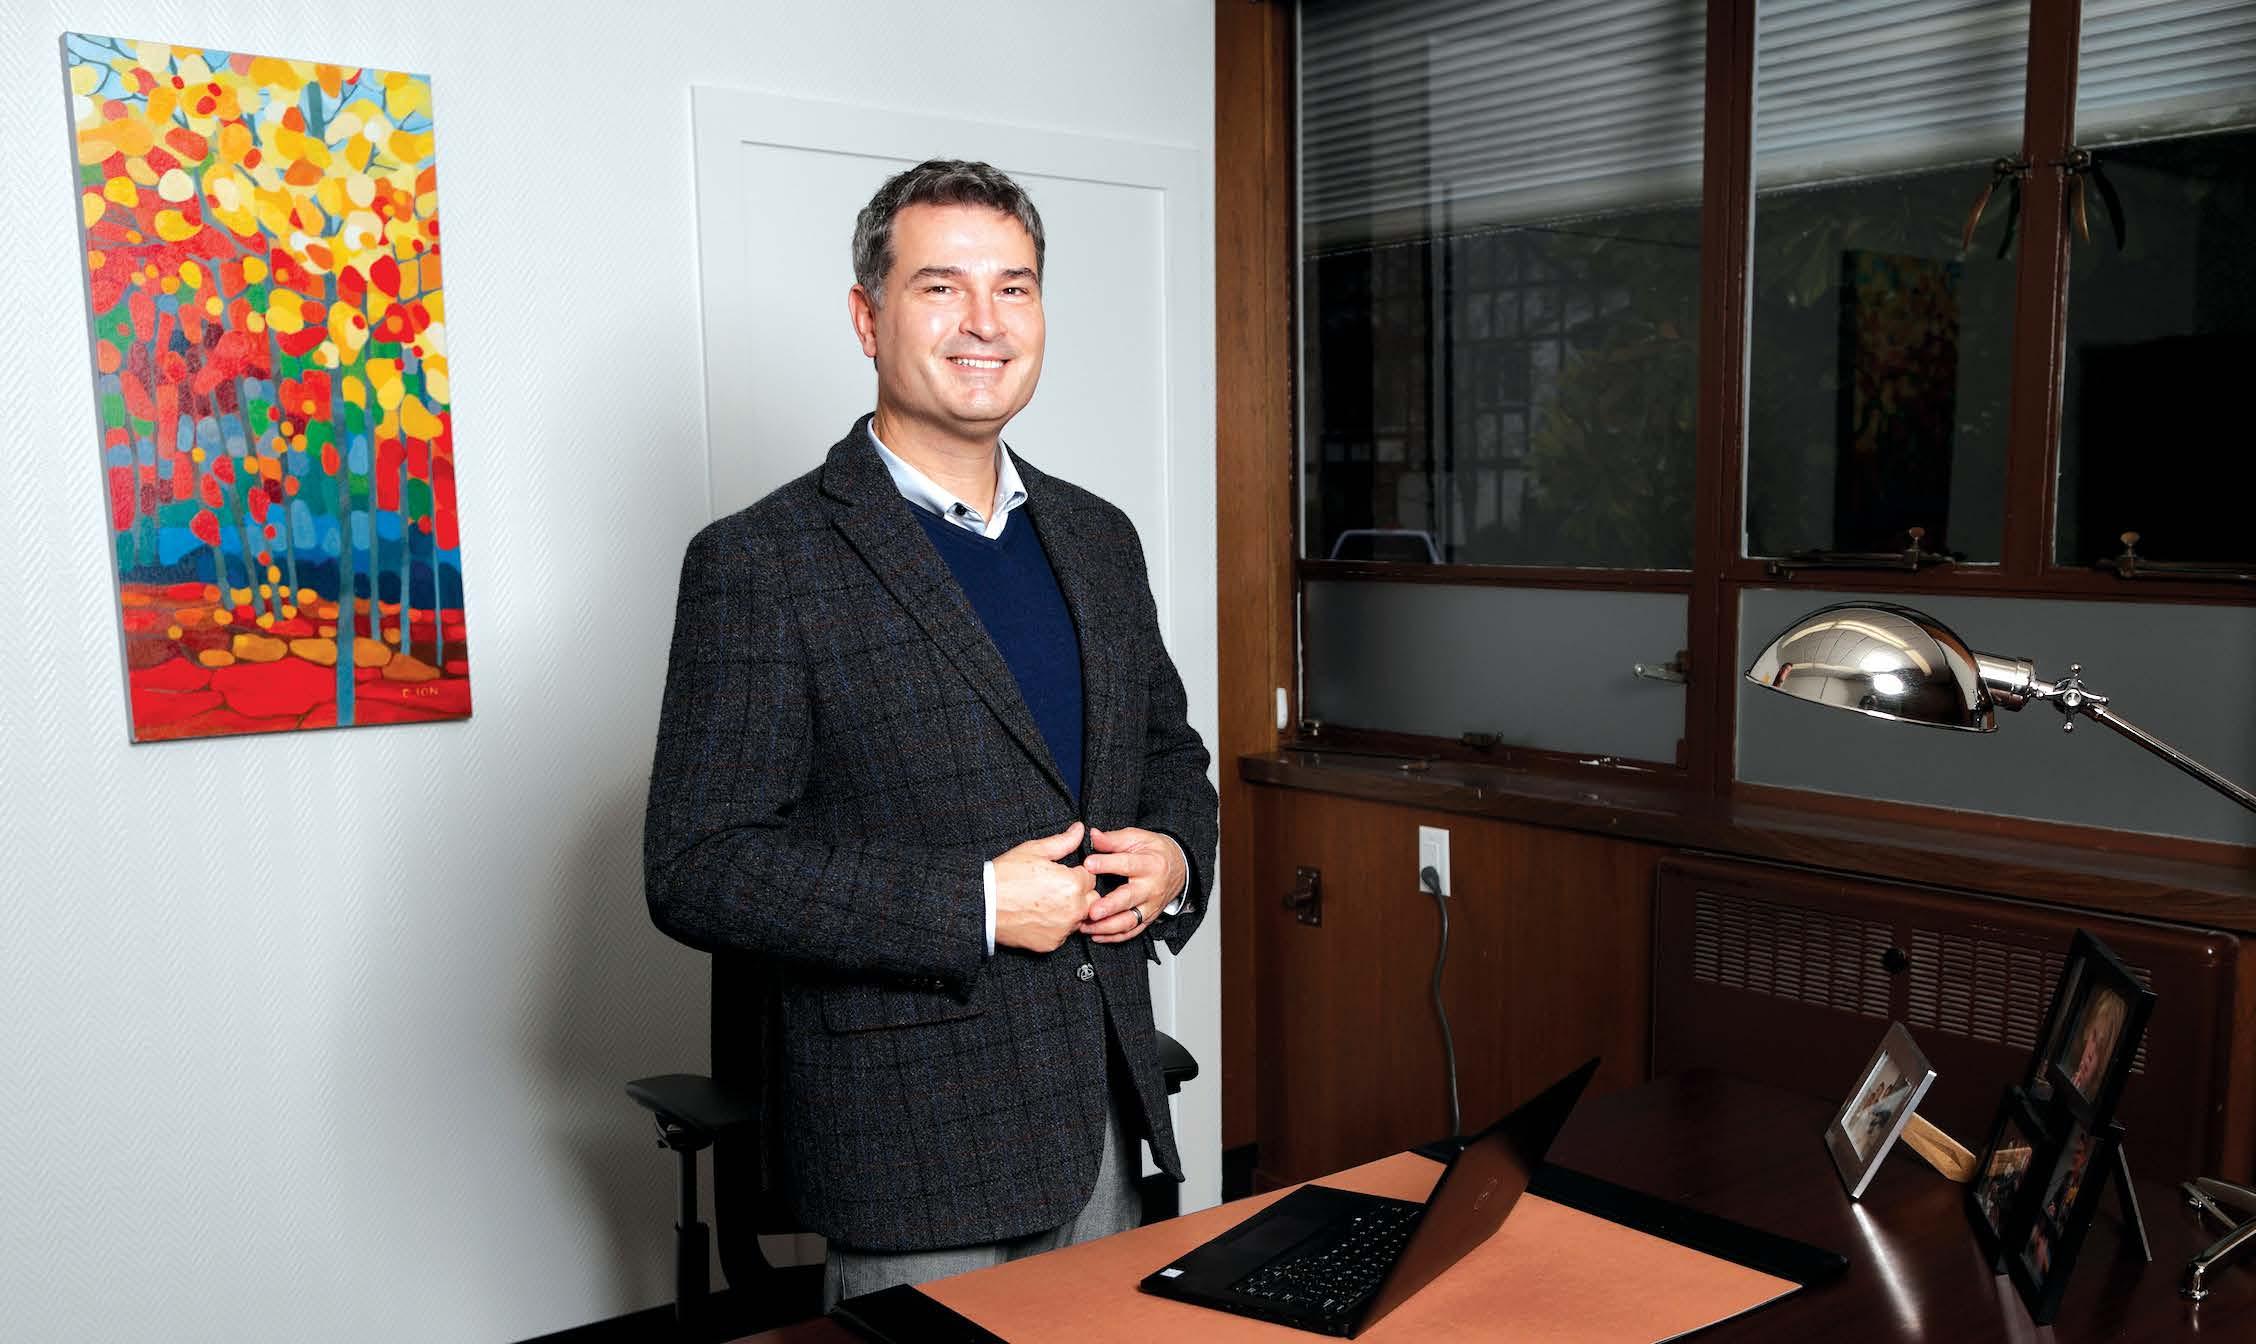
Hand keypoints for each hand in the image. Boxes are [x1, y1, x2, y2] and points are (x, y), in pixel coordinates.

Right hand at [992, 821, 1096, 952]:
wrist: (982, 906)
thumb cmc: (1005, 876)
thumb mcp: (1034, 851)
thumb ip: (1063, 841)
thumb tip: (1079, 830)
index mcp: (1073, 884)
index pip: (1091, 877)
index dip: (1077, 872)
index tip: (1062, 873)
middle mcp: (1074, 909)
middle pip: (1092, 899)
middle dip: (1080, 892)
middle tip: (1056, 887)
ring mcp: (1063, 929)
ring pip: (1079, 918)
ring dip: (1071, 910)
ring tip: (1045, 901)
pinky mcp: (1052, 944)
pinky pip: (1064, 933)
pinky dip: (1056, 926)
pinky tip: (1039, 915)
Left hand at [1078, 826, 1184, 943]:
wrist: (1179, 867)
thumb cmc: (1155, 851)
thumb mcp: (1137, 838)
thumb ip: (1114, 839)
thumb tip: (1094, 836)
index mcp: (1150, 864)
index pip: (1127, 864)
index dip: (1106, 863)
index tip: (1088, 864)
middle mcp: (1151, 887)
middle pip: (1129, 898)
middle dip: (1110, 906)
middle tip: (1092, 911)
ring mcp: (1150, 906)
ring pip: (1129, 921)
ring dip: (1106, 926)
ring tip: (1086, 926)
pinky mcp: (1148, 919)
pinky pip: (1132, 932)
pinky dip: (1114, 937)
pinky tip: (1096, 935)